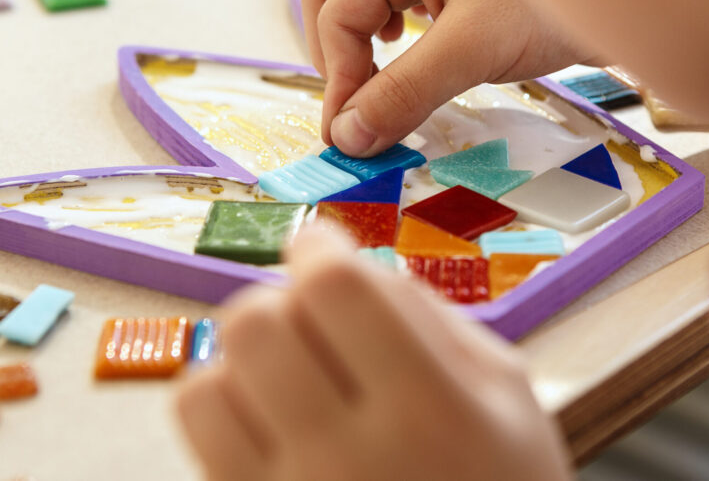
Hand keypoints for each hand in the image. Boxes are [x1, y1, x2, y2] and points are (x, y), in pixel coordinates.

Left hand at [177, 224, 572, 480]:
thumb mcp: (508, 397)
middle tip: (312, 322)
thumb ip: (430, 318)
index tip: (322, 248)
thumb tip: (341, 261)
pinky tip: (273, 427)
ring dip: (243, 366)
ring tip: (289, 381)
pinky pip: (201, 446)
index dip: (320, 248)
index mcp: (431, 414)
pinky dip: (228, 417)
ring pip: (203, 386)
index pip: (335, 289)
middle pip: (253, 325)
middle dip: (279, 304)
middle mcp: (347, 462)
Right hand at [302, 0, 593, 157]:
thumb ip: (404, 93)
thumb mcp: (471, 52)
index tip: (350, 134)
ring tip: (374, 65)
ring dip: (350, 22)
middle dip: (335, 50)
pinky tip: (404, 40)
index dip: (338, 78)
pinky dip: (379, 13)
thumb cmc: (548, 5)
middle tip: (356, 106)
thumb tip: (346, 137)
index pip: (336, 13)